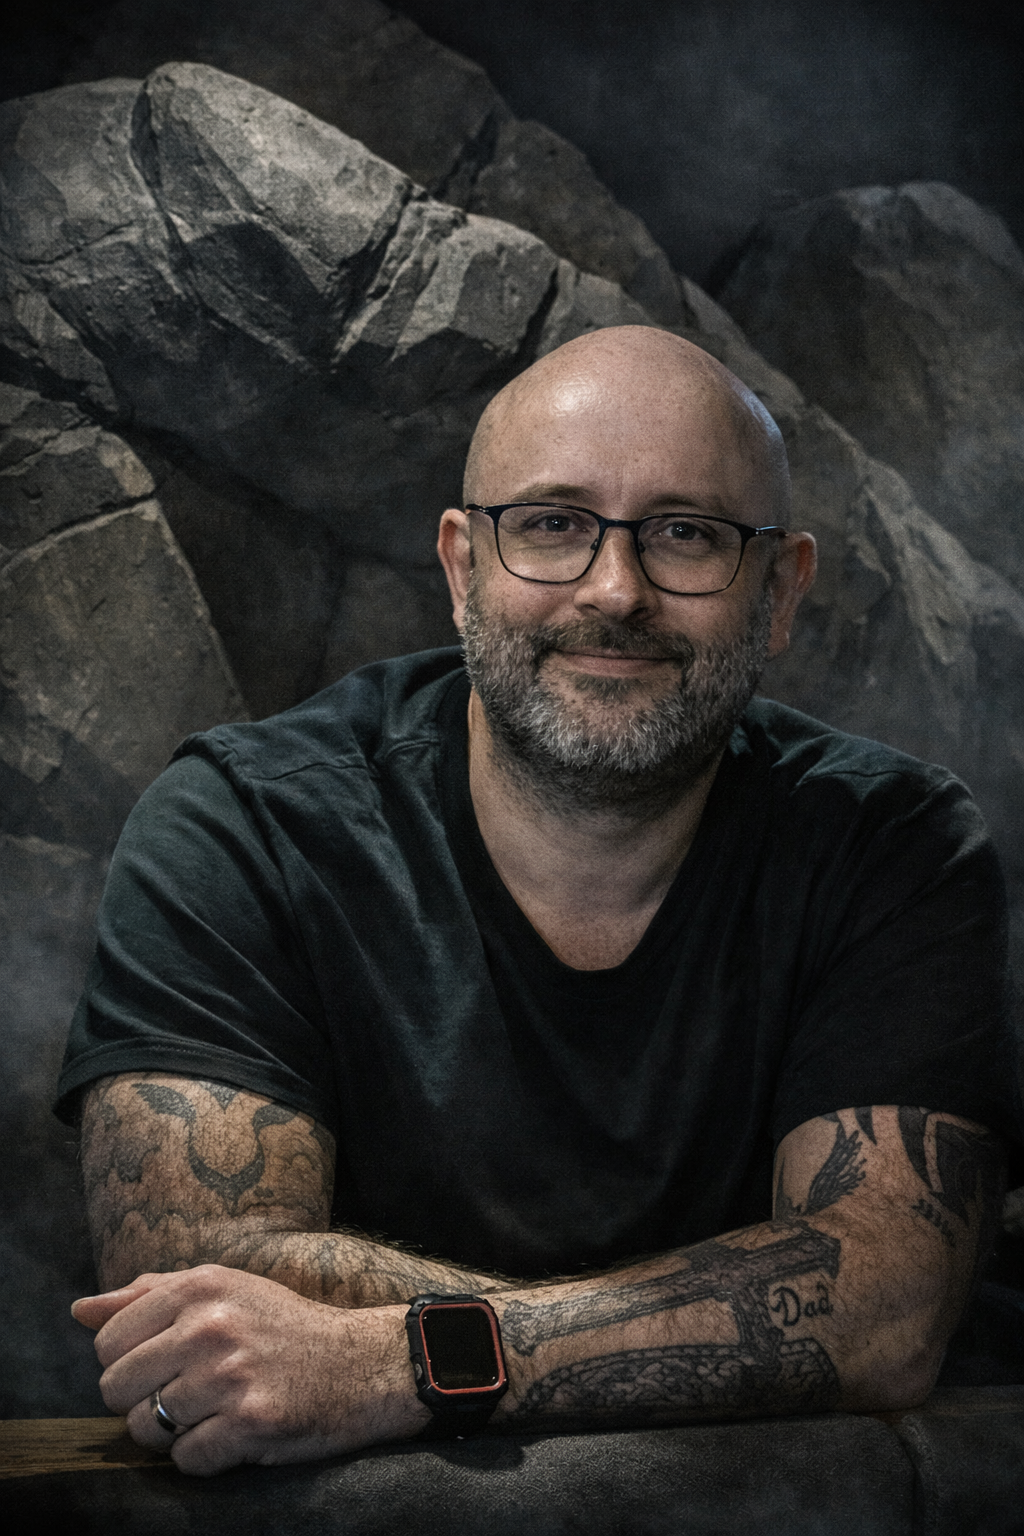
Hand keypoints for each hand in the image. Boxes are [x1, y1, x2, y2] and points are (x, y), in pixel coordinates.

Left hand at [72, 1265, 429, 1474]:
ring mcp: (229, 1376)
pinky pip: (185, 1460)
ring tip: (212, 1412)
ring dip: (173, 1433)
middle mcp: (210, 1326)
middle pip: (116, 1389)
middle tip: (187, 1394)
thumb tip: (79, 1311)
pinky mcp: (249, 1423)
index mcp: (199, 1287)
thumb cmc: (282, 1326)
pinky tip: (233, 1434)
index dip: (128, 1363)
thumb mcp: (223, 1290)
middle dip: (142, 1401)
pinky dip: (204, 1457)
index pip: (108, 1341)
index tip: (164, 1364)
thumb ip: (149, 1295)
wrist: (361, 1362)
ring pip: (145, 1429)